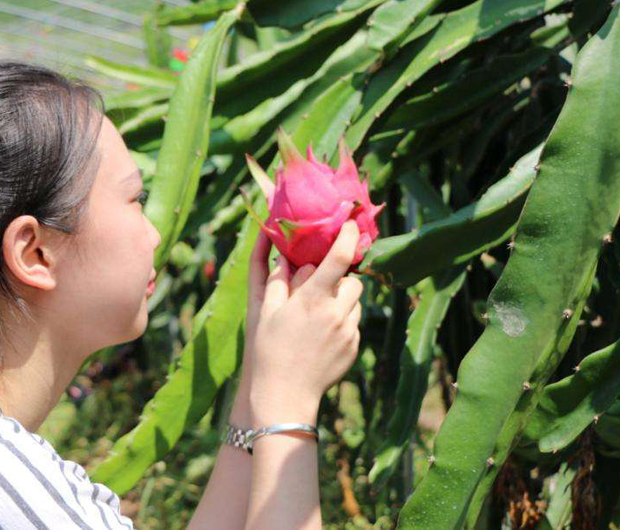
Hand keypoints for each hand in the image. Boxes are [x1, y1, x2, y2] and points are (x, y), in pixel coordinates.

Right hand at [245, 220, 363, 423]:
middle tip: (316, 287)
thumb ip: (275, 276)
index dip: (349, 235)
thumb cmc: (266, 350)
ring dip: (340, 299)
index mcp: (313, 300)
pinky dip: (341, 321)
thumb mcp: (264, 309)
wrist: (283, 396)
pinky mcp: (354, 347)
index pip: (340, 257)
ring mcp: (349, 332)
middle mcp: (336, 314)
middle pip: (352, 279)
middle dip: (339, 277)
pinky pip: (354, 322)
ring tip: (316, 316)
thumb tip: (281, 248)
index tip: (351, 223)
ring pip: (355, 301)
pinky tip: (320, 337)